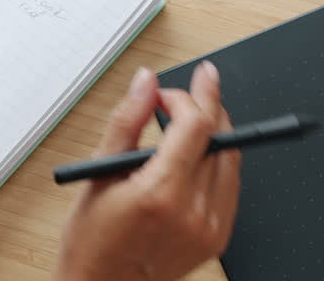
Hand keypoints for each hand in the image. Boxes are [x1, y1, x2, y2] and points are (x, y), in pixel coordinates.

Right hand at [53, 63, 240, 280]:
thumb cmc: (93, 241)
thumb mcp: (99, 173)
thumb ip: (126, 120)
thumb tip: (145, 82)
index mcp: (161, 193)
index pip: (195, 124)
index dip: (187, 96)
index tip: (171, 90)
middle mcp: (192, 211)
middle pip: (219, 137)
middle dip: (207, 104)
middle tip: (199, 83)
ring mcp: (210, 227)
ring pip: (230, 159)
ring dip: (216, 130)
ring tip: (197, 114)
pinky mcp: (217, 238)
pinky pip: (230, 185)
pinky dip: (219, 161)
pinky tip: (201, 152)